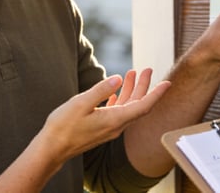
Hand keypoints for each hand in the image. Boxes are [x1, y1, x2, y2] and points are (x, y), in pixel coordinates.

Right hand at [37, 69, 170, 159]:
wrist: (52, 149)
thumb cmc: (63, 126)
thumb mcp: (80, 103)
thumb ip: (101, 90)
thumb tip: (118, 78)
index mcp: (114, 119)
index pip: (143, 106)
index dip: (157, 94)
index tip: (168, 83)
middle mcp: (115, 126)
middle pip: (137, 105)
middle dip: (144, 86)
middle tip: (146, 69)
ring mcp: (109, 129)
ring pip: (127, 108)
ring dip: (131, 91)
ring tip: (132, 73)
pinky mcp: (101, 129)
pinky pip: (117, 113)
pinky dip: (120, 100)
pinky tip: (116, 92)